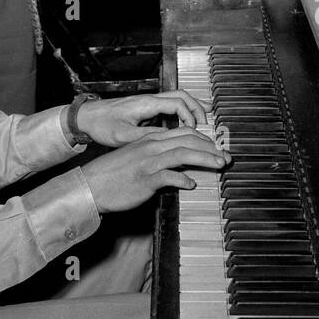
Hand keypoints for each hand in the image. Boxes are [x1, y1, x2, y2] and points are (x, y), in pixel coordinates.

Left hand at [76, 90, 206, 147]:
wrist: (87, 117)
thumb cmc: (102, 125)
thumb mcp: (124, 136)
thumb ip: (146, 137)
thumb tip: (168, 141)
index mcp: (146, 104)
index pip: (177, 103)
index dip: (190, 117)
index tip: (194, 131)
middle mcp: (149, 100)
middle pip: (182, 96)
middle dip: (197, 108)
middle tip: (207, 124)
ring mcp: (148, 103)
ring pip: (176, 99)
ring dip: (191, 108)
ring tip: (205, 120)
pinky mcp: (145, 108)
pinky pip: (169, 105)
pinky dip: (182, 111)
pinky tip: (186, 123)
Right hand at [80, 127, 229, 213]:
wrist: (92, 185)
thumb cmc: (114, 174)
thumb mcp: (137, 158)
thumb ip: (157, 157)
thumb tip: (178, 166)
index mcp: (151, 140)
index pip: (184, 133)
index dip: (204, 140)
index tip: (217, 149)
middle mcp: (152, 147)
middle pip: (188, 140)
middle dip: (211, 148)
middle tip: (226, 157)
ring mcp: (148, 162)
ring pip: (183, 153)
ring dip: (205, 159)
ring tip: (219, 166)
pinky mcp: (145, 179)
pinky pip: (169, 176)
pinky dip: (183, 179)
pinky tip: (190, 184)